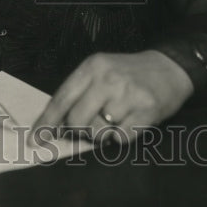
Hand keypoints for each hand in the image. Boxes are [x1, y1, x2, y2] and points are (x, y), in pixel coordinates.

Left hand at [32, 50, 194, 143]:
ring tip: (114, 120)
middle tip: (90, 125)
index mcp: (92, 66)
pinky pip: (120, 139)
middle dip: (79, 130)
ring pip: (97, 131)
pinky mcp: (146, 110)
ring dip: (102, 133)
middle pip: (76, 120)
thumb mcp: (101, 72)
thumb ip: (79, 94)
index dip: (46, 122)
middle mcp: (108, 78)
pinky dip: (120, 137)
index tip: (36, 140)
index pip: (62, 98)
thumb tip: (54, 126)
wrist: (170, 68)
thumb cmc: (129, 74)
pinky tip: (128, 122)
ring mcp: (128, 94)